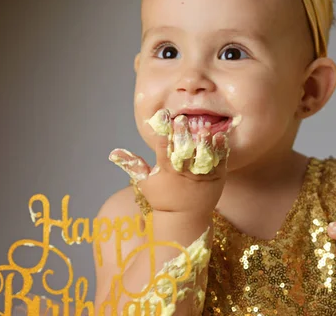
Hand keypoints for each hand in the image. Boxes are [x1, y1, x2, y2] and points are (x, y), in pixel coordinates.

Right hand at [109, 113, 228, 214]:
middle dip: (183, 135)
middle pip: (184, 150)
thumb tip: (114, 152)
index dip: (164, 132)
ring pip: (203, 155)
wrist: (185, 219)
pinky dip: (220, 150)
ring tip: (204, 127)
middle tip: (182, 119)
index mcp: (167, 170)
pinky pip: (220, 162)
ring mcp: (202, 176)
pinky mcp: (216, 178)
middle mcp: (184, 172)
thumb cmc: (163, 198)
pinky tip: (221, 136)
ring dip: (203, 141)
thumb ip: (133, 164)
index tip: (165, 116)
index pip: (164, 147)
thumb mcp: (145, 182)